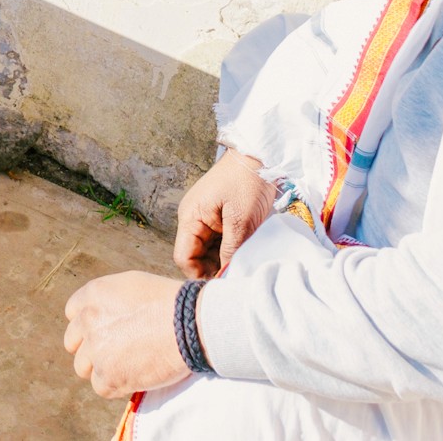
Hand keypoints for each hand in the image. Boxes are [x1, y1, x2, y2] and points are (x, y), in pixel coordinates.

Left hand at [63, 272, 189, 398]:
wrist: (189, 324)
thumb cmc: (170, 302)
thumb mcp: (132, 285)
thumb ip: (110, 299)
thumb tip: (106, 314)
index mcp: (92, 294)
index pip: (72, 314)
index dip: (88, 325)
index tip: (103, 331)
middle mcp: (88, 321)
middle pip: (73, 343)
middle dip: (90, 348)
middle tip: (115, 352)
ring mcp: (96, 350)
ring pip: (83, 368)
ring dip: (101, 369)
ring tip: (126, 365)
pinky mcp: (108, 376)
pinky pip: (101, 387)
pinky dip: (116, 386)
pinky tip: (134, 377)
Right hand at [174, 148, 276, 278]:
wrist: (259, 156)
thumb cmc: (247, 183)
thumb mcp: (241, 221)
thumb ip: (230, 251)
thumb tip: (225, 276)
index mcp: (190, 218)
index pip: (183, 257)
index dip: (198, 275)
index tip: (219, 286)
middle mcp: (193, 218)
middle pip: (195, 256)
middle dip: (212, 269)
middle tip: (235, 278)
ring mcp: (205, 217)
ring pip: (207, 250)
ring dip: (222, 260)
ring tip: (242, 266)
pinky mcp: (217, 215)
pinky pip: (218, 240)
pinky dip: (228, 249)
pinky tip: (243, 253)